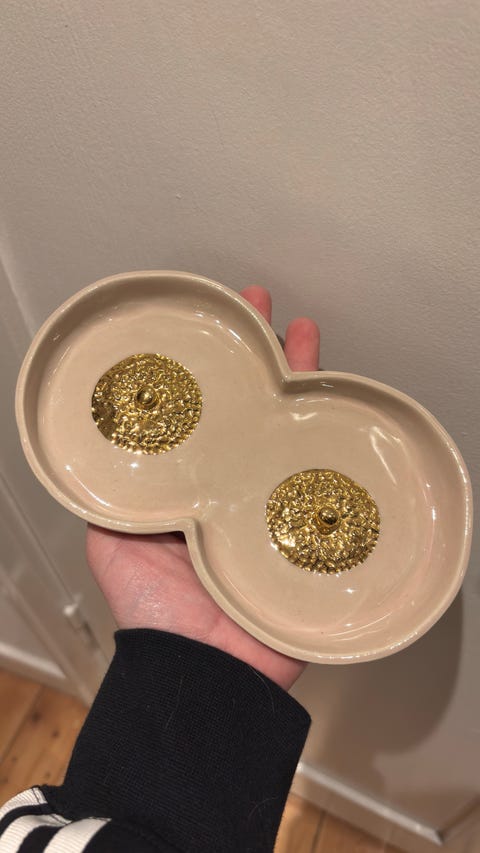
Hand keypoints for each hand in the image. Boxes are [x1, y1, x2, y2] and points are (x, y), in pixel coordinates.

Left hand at [87, 287, 319, 690]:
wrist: (200, 672)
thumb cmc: (153, 615)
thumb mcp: (113, 540)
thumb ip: (111, 496)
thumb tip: (97, 451)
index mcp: (197, 487)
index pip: (209, 416)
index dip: (212, 374)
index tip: (212, 332)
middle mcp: (238, 489)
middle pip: (256, 412)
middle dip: (260, 359)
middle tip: (263, 311)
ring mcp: (277, 507)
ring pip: (294, 434)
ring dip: (302, 384)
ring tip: (304, 338)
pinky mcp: (311, 532)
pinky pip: (330, 484)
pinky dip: (339, 446)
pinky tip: (340, 406)